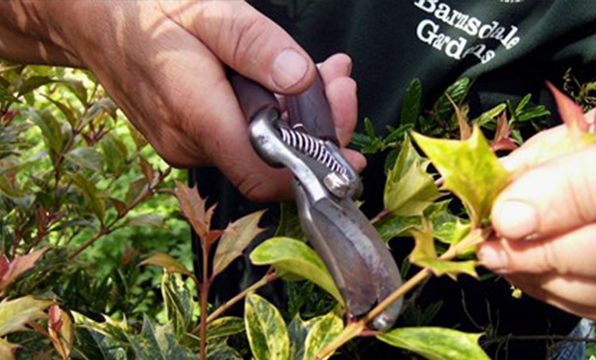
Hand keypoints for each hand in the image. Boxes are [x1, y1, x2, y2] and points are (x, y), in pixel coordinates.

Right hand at [14, 0, 361, 200]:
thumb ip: (256, 45)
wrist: (91, 18)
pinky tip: (288, 78)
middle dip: (319, 126)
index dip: (314, 167)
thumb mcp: (210, 10)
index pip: (265, 175)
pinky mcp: (189, 138)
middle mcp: (190, 144)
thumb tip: (302, 81)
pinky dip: (273, 112)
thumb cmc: (148, 9)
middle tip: (341, 79)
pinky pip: (244, 136)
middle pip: (272, 162)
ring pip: (261, 148)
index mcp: (196, 115)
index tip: (349, 145)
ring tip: (324, 70)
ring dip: (300, 115)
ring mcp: (187, 145)